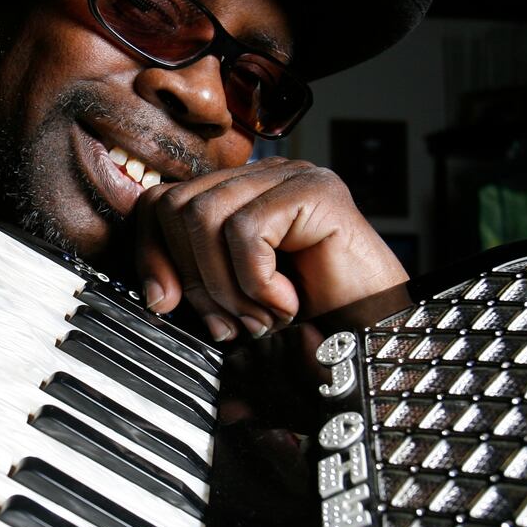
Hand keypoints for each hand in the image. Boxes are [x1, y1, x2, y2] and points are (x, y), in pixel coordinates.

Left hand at [133, 157, 405, 340]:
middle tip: (231, 323)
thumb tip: (153, 296)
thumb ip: (194, 291)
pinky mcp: (316, 191)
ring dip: (226, 285)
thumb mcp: (236, 311)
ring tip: (262, 316)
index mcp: (240, 197)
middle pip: (175, 205)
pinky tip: (289, 302)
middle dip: (191, 278)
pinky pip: (246, 229)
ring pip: (204, 216)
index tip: (163, 304)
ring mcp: (291, 178)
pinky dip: (257, 281)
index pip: (161, 201)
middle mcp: (263, 178)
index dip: (151, 253)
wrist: (375, 348)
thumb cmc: (316, 331)